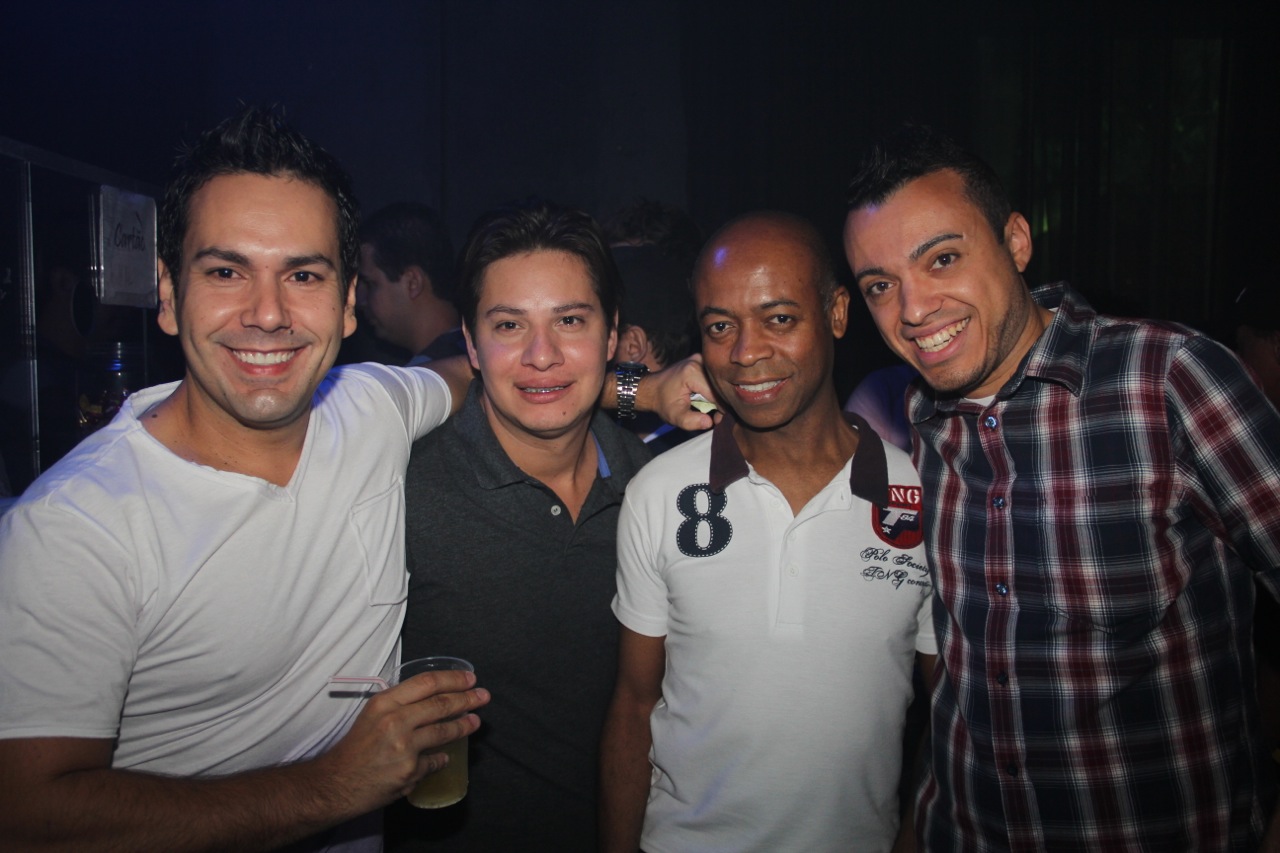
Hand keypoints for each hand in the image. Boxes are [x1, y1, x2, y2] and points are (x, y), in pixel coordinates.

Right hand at [314, 669, 488, 813]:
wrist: (336, 784)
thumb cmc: (356, 748)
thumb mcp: (372, 715)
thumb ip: (400, 704)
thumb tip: (432, 698)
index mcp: (384, 703)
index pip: (426, 683)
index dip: (453, 679)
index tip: (470, 679)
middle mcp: (395, 721)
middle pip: (441, 704)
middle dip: (467, 699)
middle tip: (483, 697)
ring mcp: (403, 747)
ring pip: (444, 731)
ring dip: (464, 726)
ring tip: (475, 722)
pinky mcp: (409, 771)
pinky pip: (435, 761)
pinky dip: (441, 759)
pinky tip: (445, 757)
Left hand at [637, 354, 719, 431]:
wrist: (652, 388)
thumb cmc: (663, 402)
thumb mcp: (675, 417)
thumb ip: (692, 422)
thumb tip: (710, 422)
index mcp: (692, 372)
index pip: (716, 394)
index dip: (720, 410)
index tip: (715, 420)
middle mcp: (699, 361)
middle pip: (719, 387)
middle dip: (718, 403)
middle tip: (711, 414)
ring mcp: (701, 358)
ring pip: (718, 382)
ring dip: (716, 396)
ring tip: (704, 404)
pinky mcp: (702, 360)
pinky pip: (714, 378)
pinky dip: (712, 389)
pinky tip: (703, 396)